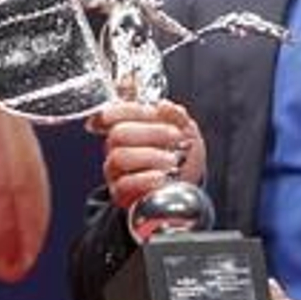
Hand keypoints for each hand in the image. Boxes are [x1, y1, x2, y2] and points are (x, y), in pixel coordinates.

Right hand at [88, 100, 206, 210]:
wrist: (186, 188)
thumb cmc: (182, 158)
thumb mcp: (186, 133)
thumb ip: (177, 117)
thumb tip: (165, 106)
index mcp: (129, 127)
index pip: (114, 113)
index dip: (127, 109)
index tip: (152, 111)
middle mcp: (117, 147)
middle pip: (118, 134)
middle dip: (151, 132)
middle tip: (175, 136)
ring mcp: (116, 171)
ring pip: (120, 157)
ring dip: (150, 156)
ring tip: (172, 160)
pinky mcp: (120, 193)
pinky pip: (124, 184)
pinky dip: (145, 179)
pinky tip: (161, 177)